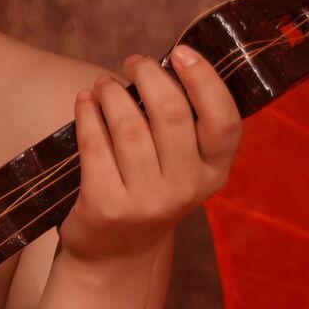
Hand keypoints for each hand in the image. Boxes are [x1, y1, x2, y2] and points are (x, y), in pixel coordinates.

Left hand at [61, 44, 243, 264]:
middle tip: (133, 63)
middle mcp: (186, 188)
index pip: (224, 120)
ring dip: (112, 94)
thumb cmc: (149, 193)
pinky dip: (87, 114)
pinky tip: (84, 101)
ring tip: (103, 84)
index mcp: (215, 173)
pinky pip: (95, 145)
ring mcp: (146, 201)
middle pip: (172, 114)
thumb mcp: (182, 169)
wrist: (115, 255)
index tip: (180, 53)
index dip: (204, 79)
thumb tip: (162, 67)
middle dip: (148, 76)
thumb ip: (184, 127)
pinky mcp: (106, 206)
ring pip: (129, 126)